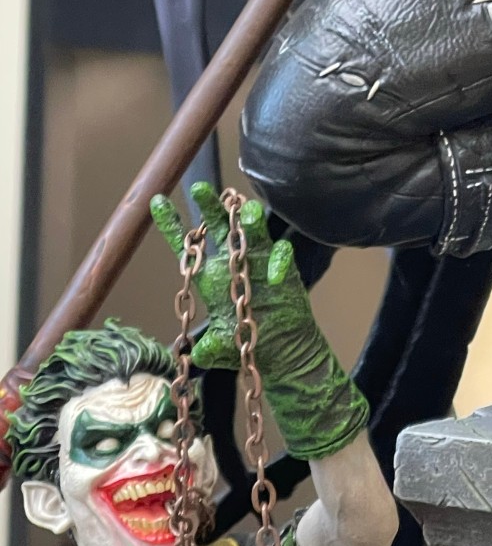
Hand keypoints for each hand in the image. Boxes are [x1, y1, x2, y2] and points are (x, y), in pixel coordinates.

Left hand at [151, 183, 313, 376]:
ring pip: (251, 231)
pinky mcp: (282, 269)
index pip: (188, 246)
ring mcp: (257, 263)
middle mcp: (231, 263)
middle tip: (199, 189)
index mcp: (210, 277)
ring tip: (246, 214)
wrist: (280, 349)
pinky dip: (276, 261)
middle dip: (209, 206)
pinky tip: (272, 277)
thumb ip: (211, 349)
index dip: (172, 225)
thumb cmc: (245, 342)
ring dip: (249, 220)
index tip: (156, 202)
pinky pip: (279, 255)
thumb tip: (199, 356)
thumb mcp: (221, 349)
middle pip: (219, 227)